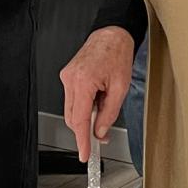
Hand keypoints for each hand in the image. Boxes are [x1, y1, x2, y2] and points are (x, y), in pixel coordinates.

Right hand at [60, 26, 133, 160]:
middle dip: (86, 129)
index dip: (82, 140)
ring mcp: (67, 77)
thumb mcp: (120, 88)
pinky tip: (97, 97)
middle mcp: (70, 79)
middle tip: (102, 136)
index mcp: (83, 81)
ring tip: (104, 105)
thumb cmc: (117, 53)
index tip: (84, 153)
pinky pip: (73, 99)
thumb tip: (101, 131)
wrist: (112, 34)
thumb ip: (109, 113)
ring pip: (71, 109)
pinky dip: (84, 105)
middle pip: (72, 117)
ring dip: (86, 116)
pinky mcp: (68, 76)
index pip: (79, 120)